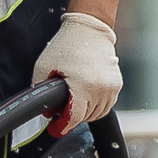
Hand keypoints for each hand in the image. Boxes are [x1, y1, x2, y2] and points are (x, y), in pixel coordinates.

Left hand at [31, 11, 121, 133]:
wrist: (89, 29)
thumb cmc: (66, 45)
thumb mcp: (44, 67)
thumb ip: (41, 92)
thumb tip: (48, 112)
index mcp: (83, 85)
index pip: (74, 117)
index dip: (63, 126)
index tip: (56, 129)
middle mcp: (100, 88)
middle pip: (85, 117)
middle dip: (71, 116)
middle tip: (60, 109)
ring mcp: (111, 87)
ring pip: (97, 113)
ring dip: (85, 112)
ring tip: (73, 101)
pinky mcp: (117, 84)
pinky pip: (106, 105)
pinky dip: (95, 105)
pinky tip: (85, 97)